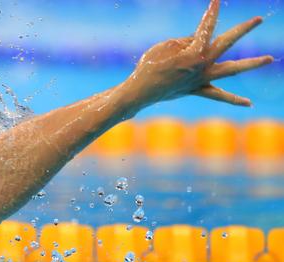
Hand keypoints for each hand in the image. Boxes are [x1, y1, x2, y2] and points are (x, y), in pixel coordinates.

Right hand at [125, 0, 273, 106]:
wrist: (140, 92)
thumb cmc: (149, 66)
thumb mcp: (165, 46)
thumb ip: (186, 41)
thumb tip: (200, 43)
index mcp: (195, 52)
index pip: (206, 27)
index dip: (211, 12)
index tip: (217, 0)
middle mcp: (203, 65)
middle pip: (228, 43)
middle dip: (243, 29)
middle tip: (259, 19)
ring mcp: (203, 78)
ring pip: (232, 70)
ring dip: (252, 63)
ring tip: (270, 58)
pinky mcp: (198, 89)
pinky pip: (219, 95)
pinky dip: (234, 99)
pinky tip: (249, 103)